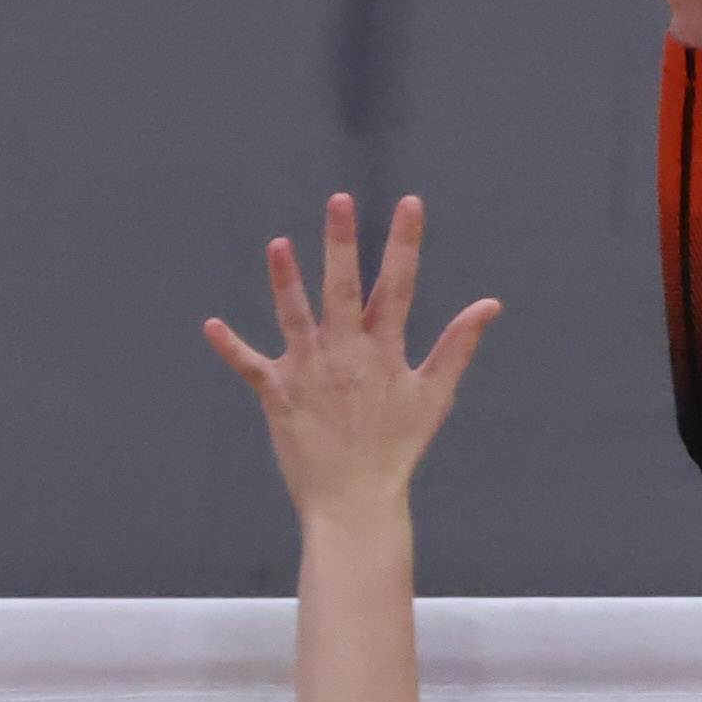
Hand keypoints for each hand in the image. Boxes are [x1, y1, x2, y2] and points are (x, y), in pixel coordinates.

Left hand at [205, 195, 498, 526]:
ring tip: (277, 245)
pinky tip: (212, 326)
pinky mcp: (279, 395)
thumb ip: (458, 346)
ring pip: (295, 316)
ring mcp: (310, 373)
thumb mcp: (434, 396)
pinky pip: (251, 366)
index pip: (397, 286)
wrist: (356, 501)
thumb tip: (490, 305)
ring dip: (286, 280)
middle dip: (342, 243)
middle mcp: (346, 355)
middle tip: (339, 200)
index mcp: (384, 352)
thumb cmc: (397, 449)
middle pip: (343, 289)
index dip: (405, 243)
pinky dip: (232, 348)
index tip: (410, 204)